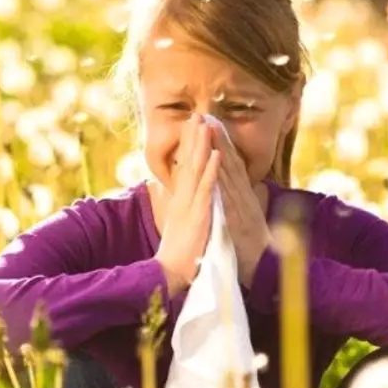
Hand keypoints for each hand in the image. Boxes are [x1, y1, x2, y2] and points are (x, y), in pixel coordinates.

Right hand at [155, 114, 221, 294]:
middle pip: (189, 162)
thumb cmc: (178, 251)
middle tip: (197, 114)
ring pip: (197, 169)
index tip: (192, 125)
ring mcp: (190, 204)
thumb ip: (181, 207)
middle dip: (193, 137)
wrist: (170, 273)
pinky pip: (207, 189)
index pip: (185, 166)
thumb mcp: (179, 224)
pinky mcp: (199, 214)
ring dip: (201, 146)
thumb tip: (177, 196)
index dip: (189, 145)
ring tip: (206, 125)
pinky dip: (212, 170)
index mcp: (181, 199)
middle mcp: (183, 198)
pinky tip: (217, 154)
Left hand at [210, 123, 271, 287]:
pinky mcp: (239, 221)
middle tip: (208, 117)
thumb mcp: (247, 219)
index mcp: (243, 197)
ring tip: (211, 131)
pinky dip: (223, 181)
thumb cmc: (252, 247)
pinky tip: (217, 167)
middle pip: (231, 164)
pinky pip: (229, 199)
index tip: (212, 124)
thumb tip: (248, 186)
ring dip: (221, 152)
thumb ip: (245, 201)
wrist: (264, 271)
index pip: (232, 166)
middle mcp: (244, 198)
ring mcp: (243, 208)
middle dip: (220, 140)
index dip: (223, 144)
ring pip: (230, 175)